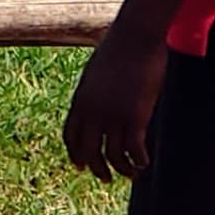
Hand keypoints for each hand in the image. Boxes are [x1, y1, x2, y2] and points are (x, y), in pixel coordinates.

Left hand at [64, 27, 166, 180]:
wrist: (135, 36)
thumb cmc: (120, 46)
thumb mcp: (97, 71)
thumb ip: (95, 90)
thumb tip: (100, 98)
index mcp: (80, 99)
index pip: (70, 135)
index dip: (75, 154)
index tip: (81, 165)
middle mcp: (92, 111)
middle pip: (88, 151)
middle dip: (96, 168)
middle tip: (106, 178)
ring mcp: (112, 116)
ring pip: (112, 156)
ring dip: (122, 170)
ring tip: (132, 174)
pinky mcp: (134, 117)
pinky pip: (133, 150)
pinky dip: (138, 161)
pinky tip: (144, 162)